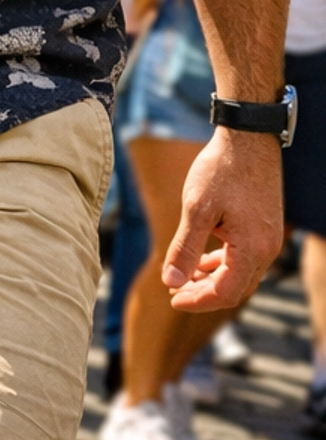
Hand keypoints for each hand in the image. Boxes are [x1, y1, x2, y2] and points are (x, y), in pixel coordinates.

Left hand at [163, 128, 283, 311]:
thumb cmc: (221, 170)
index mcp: (252, 249)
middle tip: (174, 289)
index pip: (225, 293)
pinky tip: (204, 259)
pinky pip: (245, 258)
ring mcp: (269, 239)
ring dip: (213, 279)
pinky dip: (224, 263)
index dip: (197, 300)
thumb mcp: (196, 209)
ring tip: (184, 276)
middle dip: (204, 293)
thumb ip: (185, 248)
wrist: (247, 139)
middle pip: (235, 289)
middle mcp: (267, 249)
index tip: (172, 297)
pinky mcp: (265, 227)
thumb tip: (170, 281)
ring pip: (241, 274)